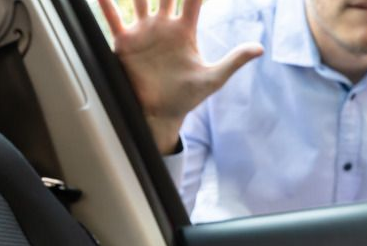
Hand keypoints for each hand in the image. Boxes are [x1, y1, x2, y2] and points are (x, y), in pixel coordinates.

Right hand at [96, 0, 262, 152]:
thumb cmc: (187, 96)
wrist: (160, 113)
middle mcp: (163, 26)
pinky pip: (113, 19)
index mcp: (185, 31)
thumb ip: (234, 60)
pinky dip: (106, 5)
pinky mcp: (125, 42)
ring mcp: (143, 31)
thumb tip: (260, 48)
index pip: (193, 0)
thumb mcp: (213, 78)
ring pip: (139, 0)